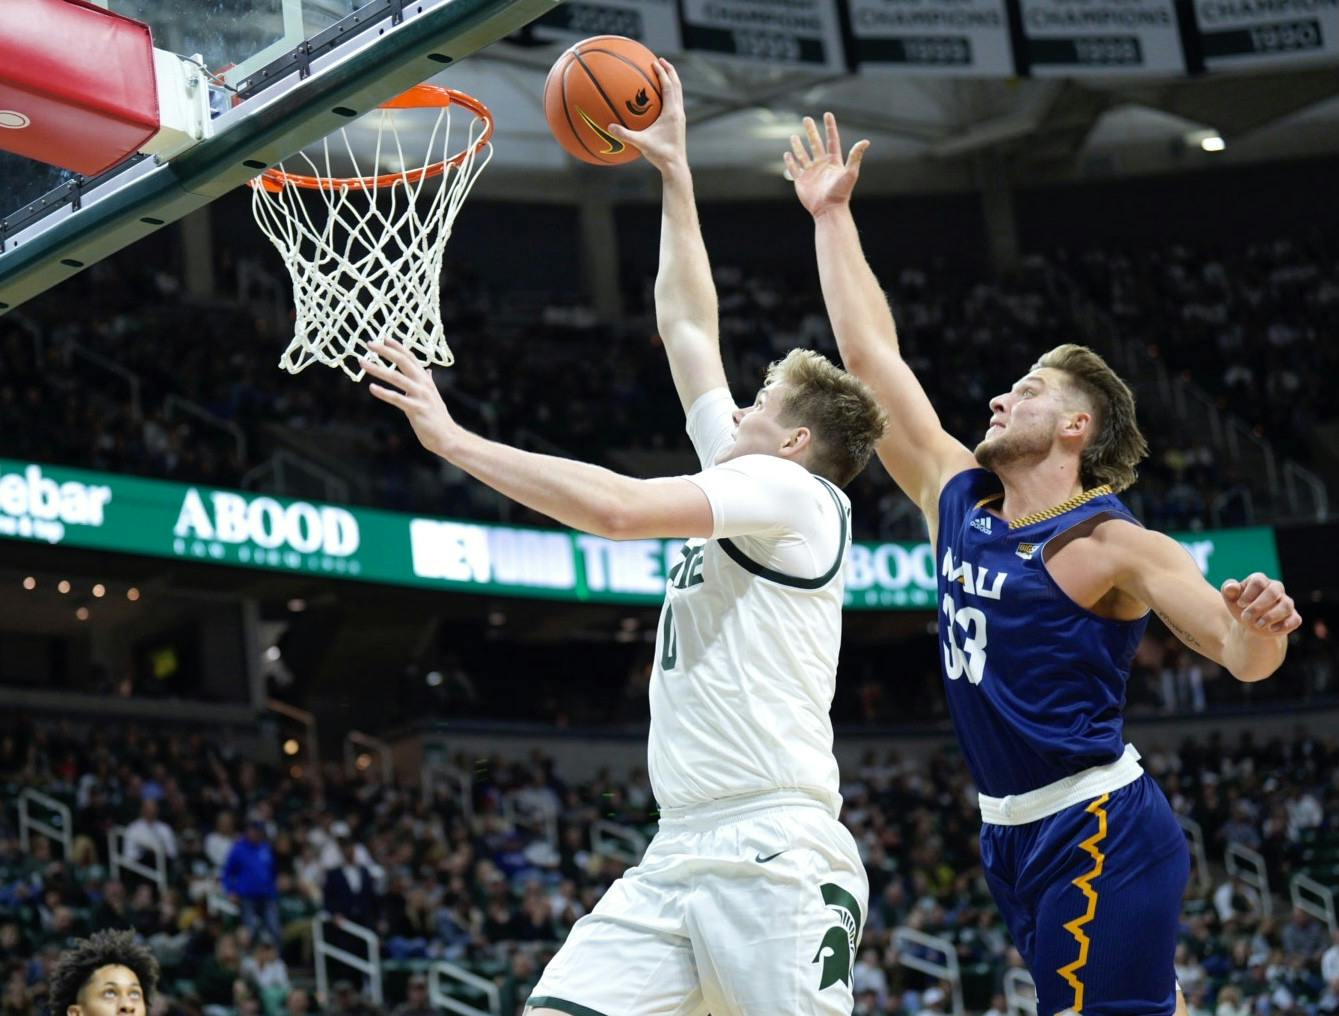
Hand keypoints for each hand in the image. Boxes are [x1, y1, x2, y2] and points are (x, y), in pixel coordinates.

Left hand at [363, 339, 459, 456]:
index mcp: (426, 379)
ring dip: (378, 368)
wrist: (447, 436)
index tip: (384, 338)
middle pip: (403, 361)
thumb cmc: (436, 417)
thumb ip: (428, 381)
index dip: (397, 346)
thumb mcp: (432, 395)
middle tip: (369, 343)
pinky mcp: (417, 409)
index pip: (410, 357)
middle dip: (385, 351)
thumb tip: (428, 370)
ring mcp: (421, 396)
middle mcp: (424, 384)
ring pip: (396, 377)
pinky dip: (384, 393)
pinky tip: (372, 388)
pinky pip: (397, 399)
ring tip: (362, 362)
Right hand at [606, 59, 685, 173]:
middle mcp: (678, 112)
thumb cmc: (660, 155)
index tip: (655, 62)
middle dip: (670, 71)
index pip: (668, 87)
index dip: (662, 73)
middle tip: (661, 60)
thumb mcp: (641, 144)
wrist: (675, 166)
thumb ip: (625, 135)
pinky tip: (660, 95)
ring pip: (678, 93)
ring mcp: (680, 117)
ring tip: (663, 72)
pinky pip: (675, 102)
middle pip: (677, 85)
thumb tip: (609, 127)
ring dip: (672, 80)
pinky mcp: (679, 123)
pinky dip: (670, 93)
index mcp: (672, 113)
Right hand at [784, 112, 868, 217]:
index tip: (827, 114)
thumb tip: (865, 141)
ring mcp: (811, 172)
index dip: (830, 127)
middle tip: (806, 119)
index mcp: (833, 161)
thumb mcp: (850, 173)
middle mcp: (822, 165)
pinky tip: (787, 154)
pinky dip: (790, 161)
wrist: (828, 210)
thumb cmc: (841, 193)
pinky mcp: (801, 181)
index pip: (831, 140)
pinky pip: (794, 169)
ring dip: (798, 145)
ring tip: (794, 136)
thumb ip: (855, 156)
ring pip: (803, 155)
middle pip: (815, 144)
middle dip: (811, 131)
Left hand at [1221, 573, 1300, 635]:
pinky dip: (1285, 625)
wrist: (1250, 622)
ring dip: (1270, 616)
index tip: (1240, 604)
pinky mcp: (1293, 616)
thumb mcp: (1231, 598)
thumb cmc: (1240, 605)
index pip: (1259, 581)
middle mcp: (1276, 588)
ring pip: (1286, 605)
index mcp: (1260, 580)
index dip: (1249, 594)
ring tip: (1257, 625)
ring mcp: (1286, 602)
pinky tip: (1272, 629)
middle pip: (1273, 592)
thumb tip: (1231, 587)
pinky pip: (1295, 619)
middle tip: (1245, 617)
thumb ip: (1229, 589)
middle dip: (1258, 606)